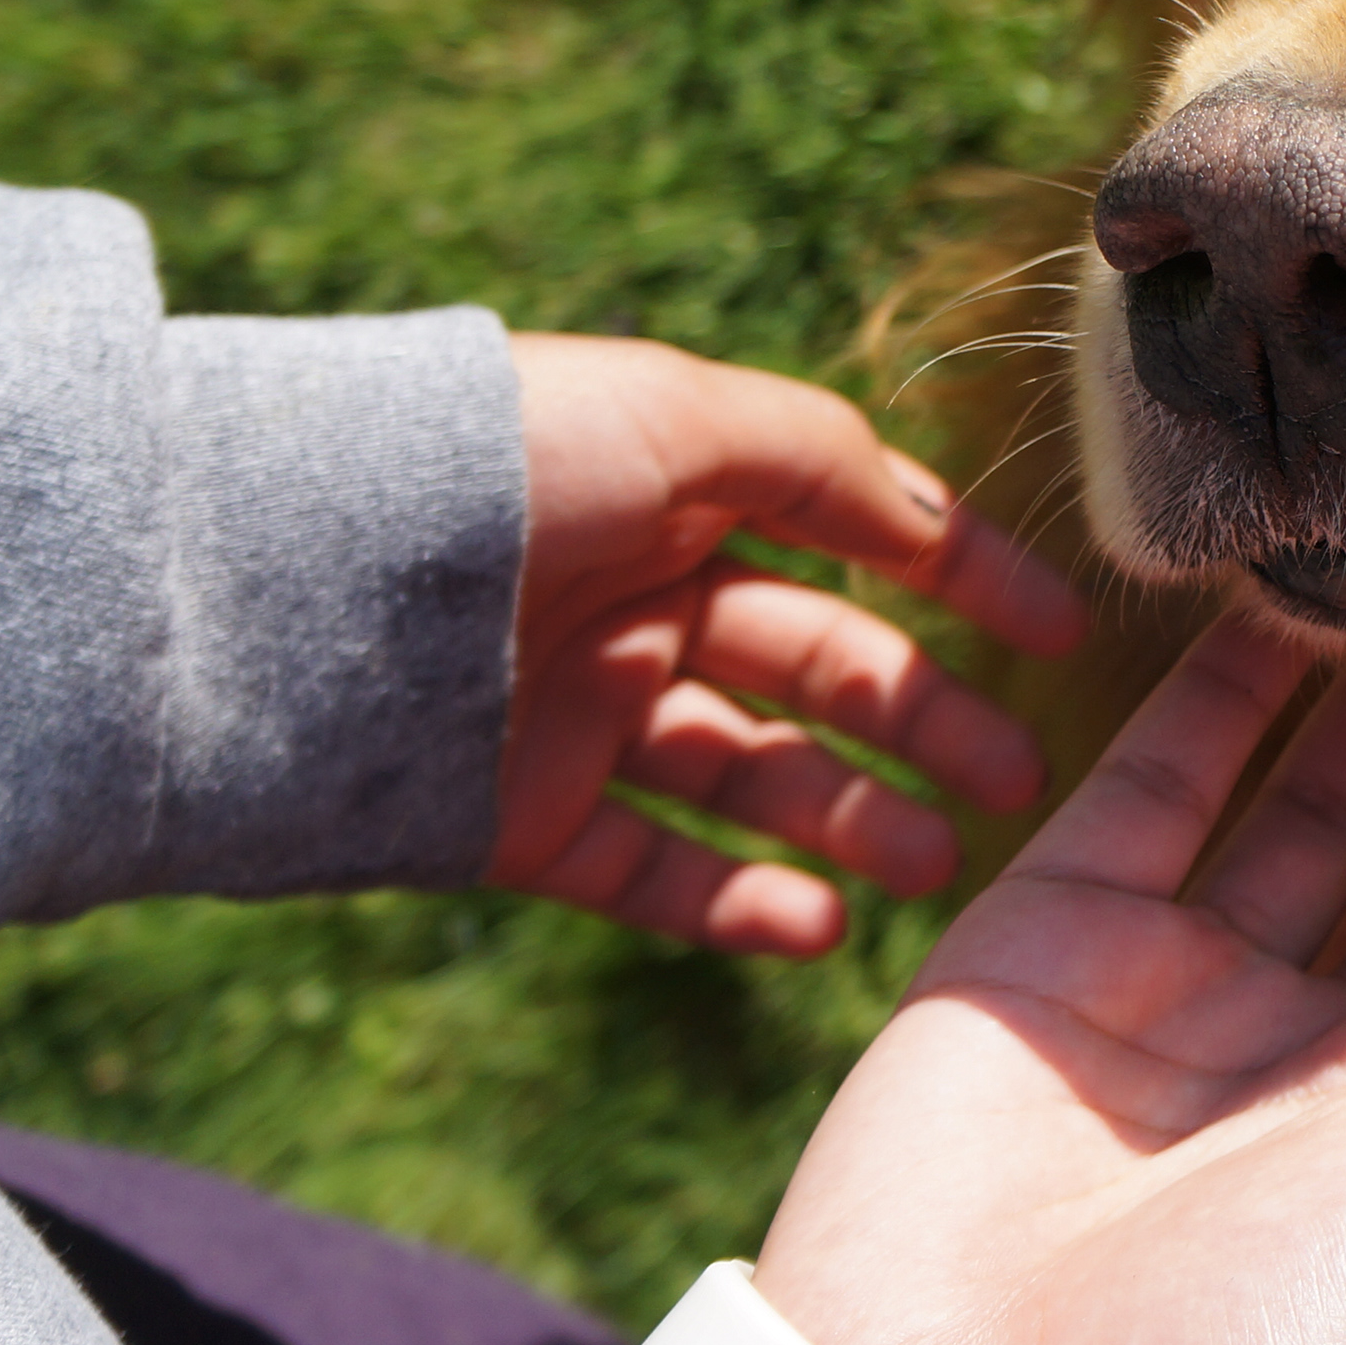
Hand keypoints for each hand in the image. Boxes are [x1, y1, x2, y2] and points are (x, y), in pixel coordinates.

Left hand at [494, 334, 1084, 955]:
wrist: (284, 585)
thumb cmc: (493, 466)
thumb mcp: (680, 417)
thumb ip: (826, 461)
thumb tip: (937, 518)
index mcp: (682, 494)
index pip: (858, 537)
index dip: (967, 579)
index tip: (1061, 639)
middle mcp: (642, 601)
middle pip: (821, 671)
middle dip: (930, 723)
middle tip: (1021, 782)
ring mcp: (582, 716)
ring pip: (755, 779)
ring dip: (855, 820)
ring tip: (937, 865)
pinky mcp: (520, 823)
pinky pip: (654, 876)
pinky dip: (740, 906)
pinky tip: (819, 927)